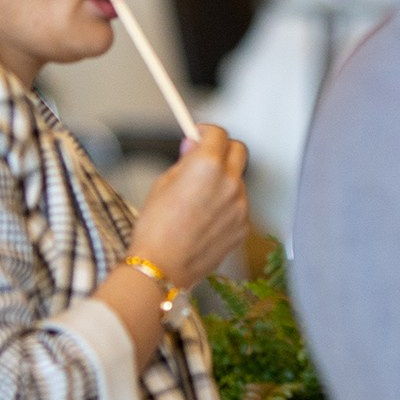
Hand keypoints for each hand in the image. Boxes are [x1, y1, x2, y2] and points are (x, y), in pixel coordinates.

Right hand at [127, 123, 249, 292]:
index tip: (201, 136)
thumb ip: (184, 161)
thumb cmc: (156, 229)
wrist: (162, 266)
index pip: (219, 134)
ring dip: (225, 180)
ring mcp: (240, 206)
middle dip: (223, 150)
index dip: (207, 133)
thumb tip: (192, 147)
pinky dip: (228, 205)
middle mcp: (230, 182)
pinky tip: (206, 218)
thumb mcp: (162, 184)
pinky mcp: (243, 226)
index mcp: (208, 166)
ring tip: (201, 198)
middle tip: (206, 159)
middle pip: (239, 151)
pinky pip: (239, 206)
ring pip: (239, 180)